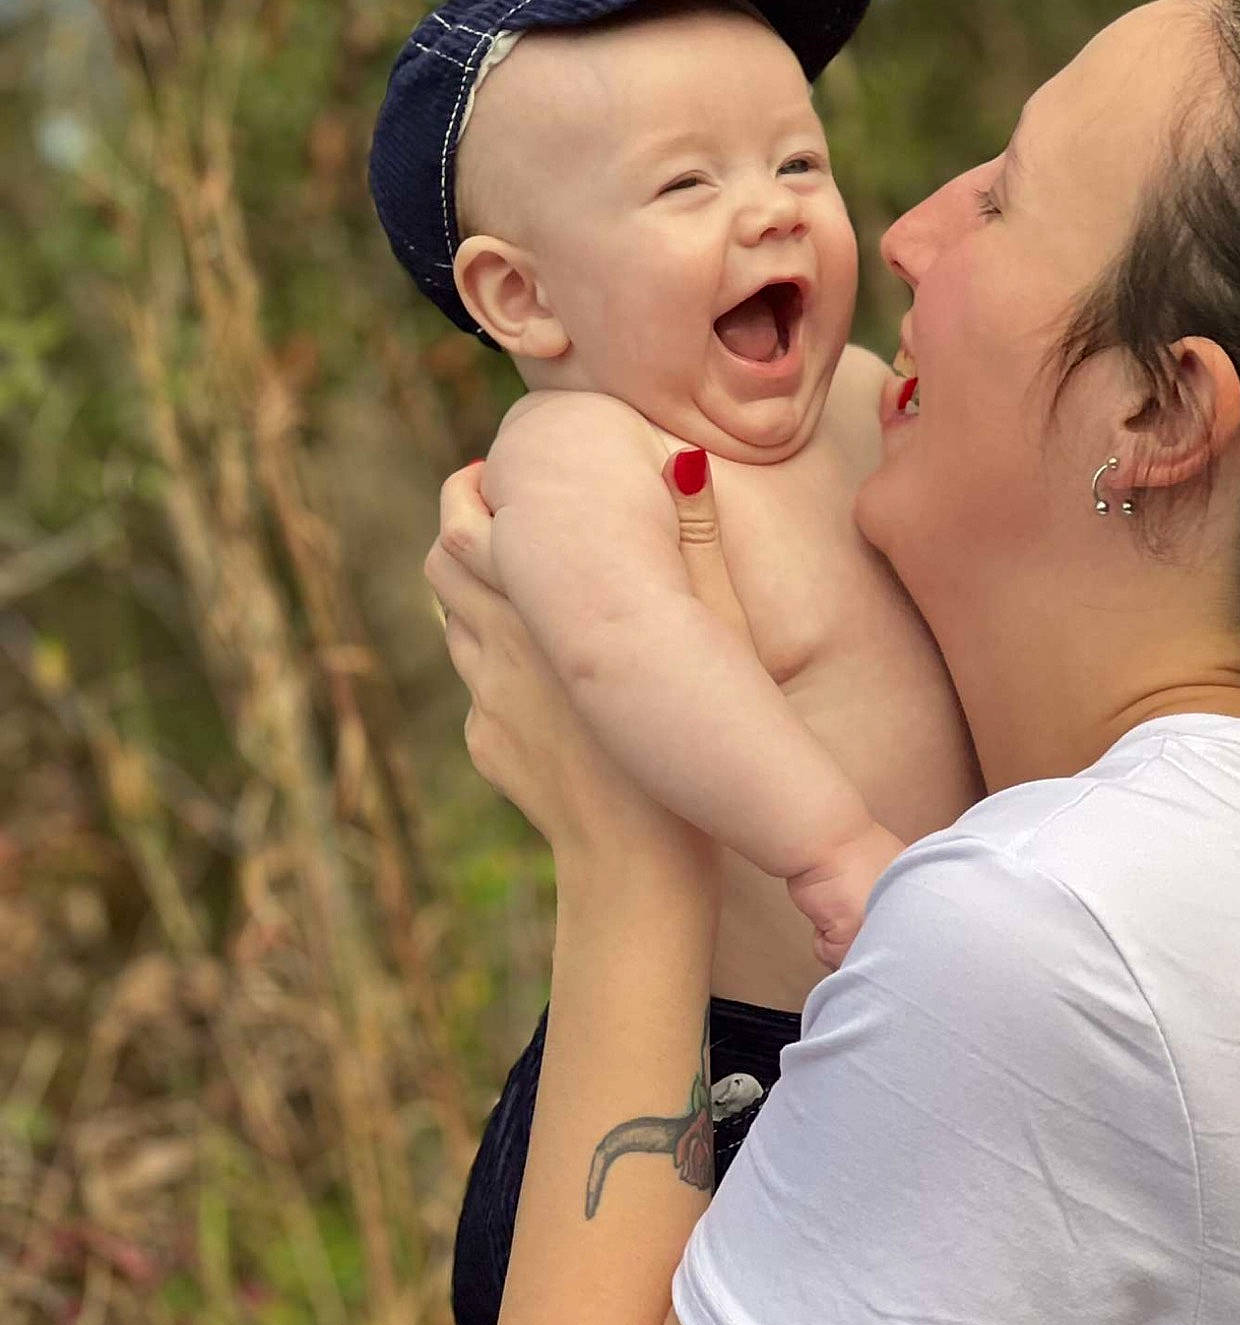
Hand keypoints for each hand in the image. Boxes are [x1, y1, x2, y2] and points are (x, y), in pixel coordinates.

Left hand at [425, 461, 714, 889]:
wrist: (637, 864)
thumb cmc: (690, 736)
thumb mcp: (713, 628)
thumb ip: (695, 537)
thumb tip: (681, 460)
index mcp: (538, 602)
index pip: (461, 525)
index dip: (469, 493)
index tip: (492, 476)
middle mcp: (496, 643)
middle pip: (441, 567)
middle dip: (458, 532)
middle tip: (493, 515)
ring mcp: (485, 698)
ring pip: (454, 626)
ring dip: (477, 597)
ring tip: (523, 589)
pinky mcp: (488, 744)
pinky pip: (479, 691)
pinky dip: (499, 668)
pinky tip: (545, 680)